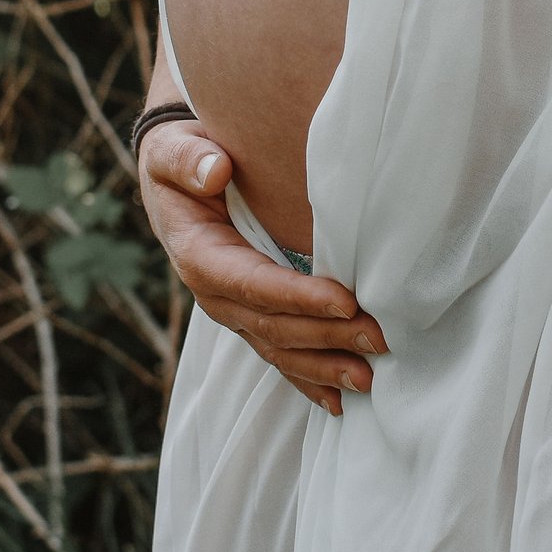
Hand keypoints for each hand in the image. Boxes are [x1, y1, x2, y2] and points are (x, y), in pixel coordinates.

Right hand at [136, 118, 387, 415]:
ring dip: (324, 366)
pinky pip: (279, 355)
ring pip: (279, 349)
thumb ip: (187, 158)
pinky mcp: (251, 317)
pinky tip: (339, 401)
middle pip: (273, 326)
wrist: (176, 178)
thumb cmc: (181, 161)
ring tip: (369, 378)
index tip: (345, 300)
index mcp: (199, 255)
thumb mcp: (172, 150)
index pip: (252, 283)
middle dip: (326, 337)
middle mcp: (215, 293)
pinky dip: (308, 379)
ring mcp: (233, 311)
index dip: (297, 297)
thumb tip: (215, 171)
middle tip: (379, 339)